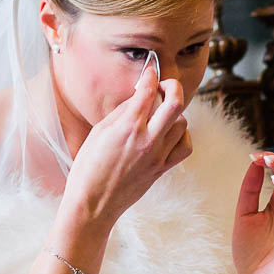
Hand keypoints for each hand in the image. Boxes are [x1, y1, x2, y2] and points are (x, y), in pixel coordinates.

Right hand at [61, 55, 189, 233]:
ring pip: (182, 123)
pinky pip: (184, 147)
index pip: (148, 91)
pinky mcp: (162, 169)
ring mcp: (158, 156)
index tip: (150, 70)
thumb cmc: (88, 167)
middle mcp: (147, 139)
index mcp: (127, 127)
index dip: (151, 74)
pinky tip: (169, 134)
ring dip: (174, 113)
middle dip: (172, 86)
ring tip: (160, 114)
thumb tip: (138, 98)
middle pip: (175, 103)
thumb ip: (122, 112)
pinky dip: (181, 136)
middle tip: (164, 85)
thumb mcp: (99, 132)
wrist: (93, 203)